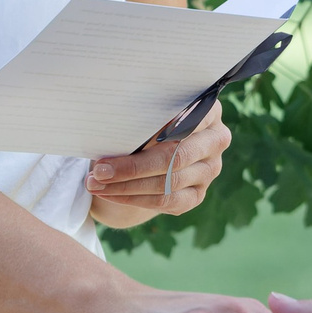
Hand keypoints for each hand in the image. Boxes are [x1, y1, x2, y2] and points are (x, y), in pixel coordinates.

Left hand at [88, 99, 228, 227]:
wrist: (152, 149)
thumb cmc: (146, 122)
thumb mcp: (146, 112)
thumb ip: (142, 116)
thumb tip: (115, 123)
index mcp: (208, 110)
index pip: (187, 120)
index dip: (156, 129)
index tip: (121, 133)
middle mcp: (216, 140)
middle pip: (176, 157)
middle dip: (133, 167)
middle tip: (99, 170)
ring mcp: (210, 170)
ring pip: (168, 183)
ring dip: (127, 186)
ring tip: (95, 183)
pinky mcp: (197, 194)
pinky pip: (166, 202)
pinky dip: (133, 199)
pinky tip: (109, 194)